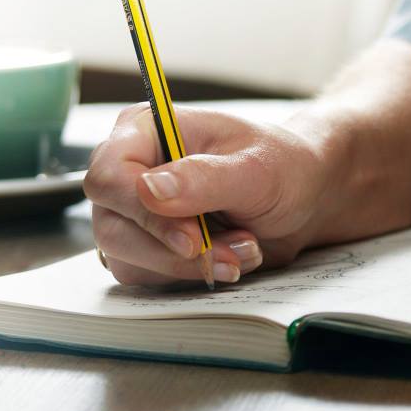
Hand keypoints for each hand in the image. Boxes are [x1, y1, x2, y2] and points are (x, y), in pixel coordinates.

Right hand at [84, 104, 330, 286]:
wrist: (301, 198)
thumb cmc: (280, 167)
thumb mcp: (254, 168)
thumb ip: (203, 177)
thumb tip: (150, 189)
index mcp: (143, 131)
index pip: (109, 176)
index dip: (141, 213)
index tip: (193, 238)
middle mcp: (129, 172)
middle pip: (112, 228)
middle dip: (174, 252)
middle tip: (233, 252)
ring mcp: (133, 214)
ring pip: (128, 260)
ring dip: (190, 267)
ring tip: (242, 248)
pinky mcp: (146, 248)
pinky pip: (149, 278)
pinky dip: (192, 277)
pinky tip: (230, 258)